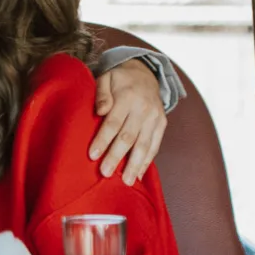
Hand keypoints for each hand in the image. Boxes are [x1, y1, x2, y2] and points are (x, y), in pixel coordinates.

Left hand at [90, 58, 167, 184]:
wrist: (146, 73)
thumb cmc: (119, 79)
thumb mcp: (106, 78)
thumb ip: (101, 94)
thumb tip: (99, 111)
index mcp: (127, 97)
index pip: (113, 122)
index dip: (103, 140)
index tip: (92, 155)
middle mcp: (143, 109)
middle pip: (129, 137)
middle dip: (116, 156)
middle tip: (105, 173)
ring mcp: (155, 118)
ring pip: (144, 145)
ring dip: (134, 165)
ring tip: (126, 182)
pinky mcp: (162, 125)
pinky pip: (155, 146)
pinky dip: (147, 161)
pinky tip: (138, 175)